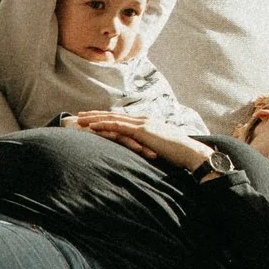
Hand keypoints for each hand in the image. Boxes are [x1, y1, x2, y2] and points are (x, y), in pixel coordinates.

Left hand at [70, 110, 213, 172]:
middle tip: (79, 116)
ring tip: (80, 120)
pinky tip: (92, 127)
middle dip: (95, 115)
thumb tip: (143, 152)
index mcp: (147, 122)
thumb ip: (149, 146)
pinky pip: (118, 126)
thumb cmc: (177, 153)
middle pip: (114, 115)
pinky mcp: (142, 131)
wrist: (189, 152)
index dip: (106, 117)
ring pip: (113, 118)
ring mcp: (142, 123)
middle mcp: (143, 119)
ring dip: (95, 118)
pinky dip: (104, 125)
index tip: (92, 118)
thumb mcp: (160, 147)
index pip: (122, 118)